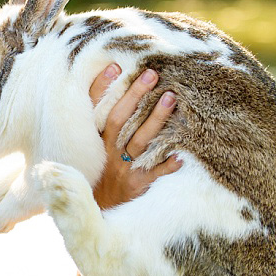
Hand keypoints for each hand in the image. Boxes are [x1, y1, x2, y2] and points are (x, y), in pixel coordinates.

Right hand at [89, 64, 180, 209]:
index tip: (115, 65)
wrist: (101, 209)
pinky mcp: (136, 185)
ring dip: (155, 119)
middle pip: (119, 119)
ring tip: (170, 98)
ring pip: (139, 140)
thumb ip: (104, 121)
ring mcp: (122, 168)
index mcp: (96, 139)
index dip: (101, 88)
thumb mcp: (96, 147)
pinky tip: (180, 156)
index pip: (94, 109)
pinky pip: (153, 173)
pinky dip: (166, 165)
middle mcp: (108, 150)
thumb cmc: (103, 171)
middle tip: (152, 73)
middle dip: (135, 95)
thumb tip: (114, 82)